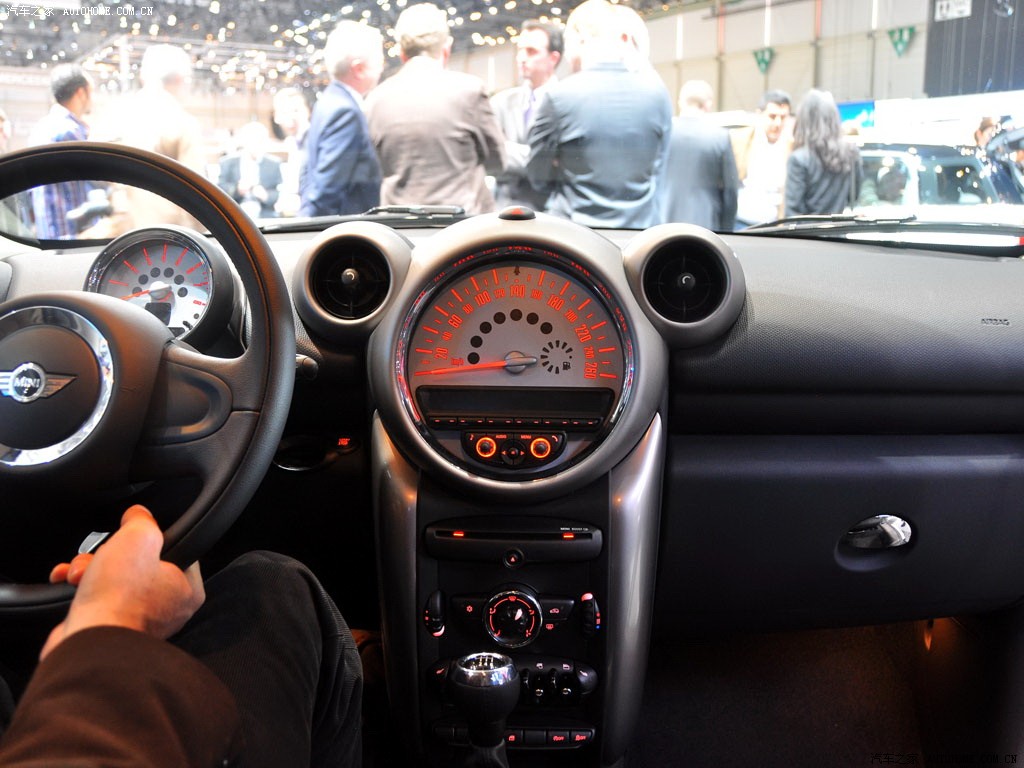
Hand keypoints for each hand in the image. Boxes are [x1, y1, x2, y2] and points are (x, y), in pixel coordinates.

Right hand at [41, 505, 204, 659]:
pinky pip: (97, 598)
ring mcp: (137, 620)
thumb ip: (143, 521)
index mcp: (187, 588)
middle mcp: (167, 608)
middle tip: (102, 554)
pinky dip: (80, 587)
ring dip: (91, 568)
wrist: (86, 641)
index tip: (136, 533)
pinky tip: (67, 581)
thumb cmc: (119, 598)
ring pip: (114, 579)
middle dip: (110, 553)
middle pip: (139, 563)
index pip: (177, 549)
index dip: (152, 537)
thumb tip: (139, 515)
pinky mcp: (109, 628)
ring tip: (80, 572)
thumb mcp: (139, 537)